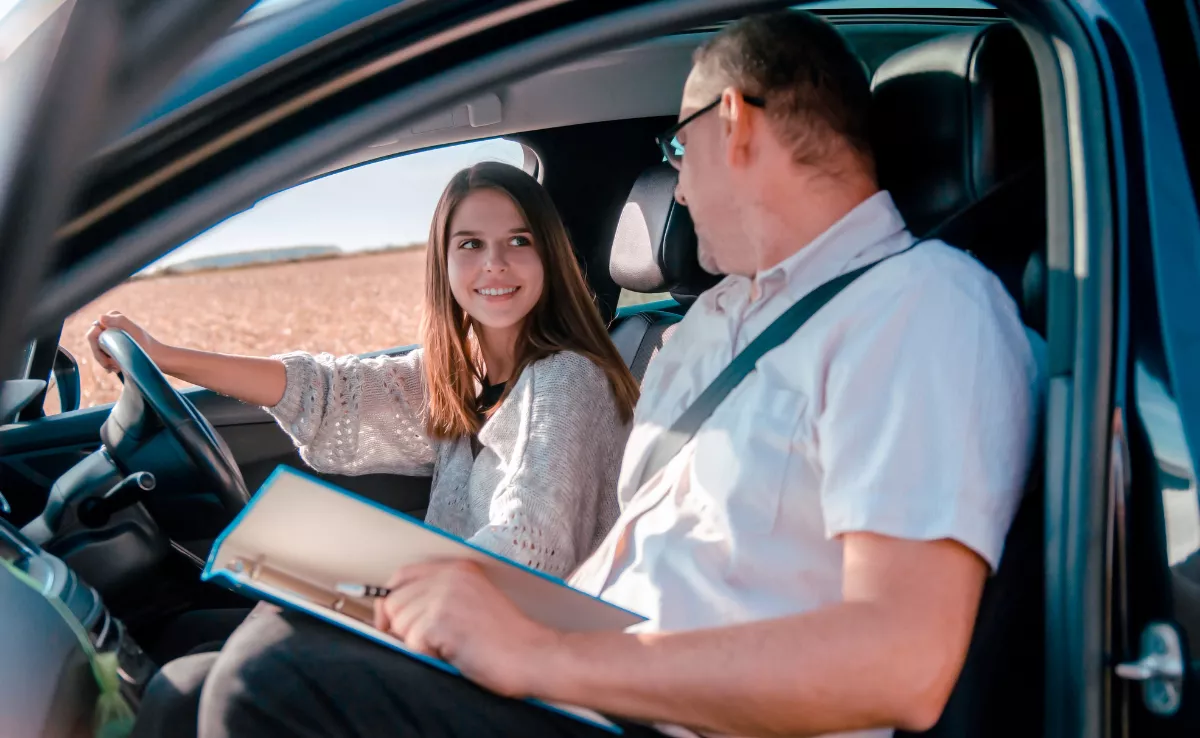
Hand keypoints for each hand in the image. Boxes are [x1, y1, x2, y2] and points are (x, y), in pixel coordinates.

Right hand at [85, 311, 163, 373]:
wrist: (158, 358)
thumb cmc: (146, 345)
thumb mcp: (133, 331)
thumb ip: (119, 321)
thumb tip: (100, 318)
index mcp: (112, 317)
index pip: (93, 333)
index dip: (97, 346)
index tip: (110, 355)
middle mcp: (110, 325)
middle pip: (94, 344)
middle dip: (101, 356)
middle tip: (113, 366)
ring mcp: (112, 336)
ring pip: (98, 352)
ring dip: (105, 362)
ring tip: (117, 368)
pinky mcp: (115, 347)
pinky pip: (103, 357)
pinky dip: (108, 364)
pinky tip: (116, 369)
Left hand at [373, 560, 560, 698]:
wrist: (532, 655)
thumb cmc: (504, 639)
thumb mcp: (470, 603)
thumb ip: (436, 597)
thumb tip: (388, 611)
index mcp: (457, 568)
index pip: (401, 576)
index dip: (391, 600)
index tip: (390, 621)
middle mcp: (449, 575)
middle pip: (393, 602)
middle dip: (402, 628)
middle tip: (431, 642)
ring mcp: (444, 595)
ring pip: (399, 625)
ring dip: (418, 644)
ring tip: (451, 645)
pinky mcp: (441, 619)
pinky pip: (411, 643)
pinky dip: (428, 655)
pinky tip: (454, 652)